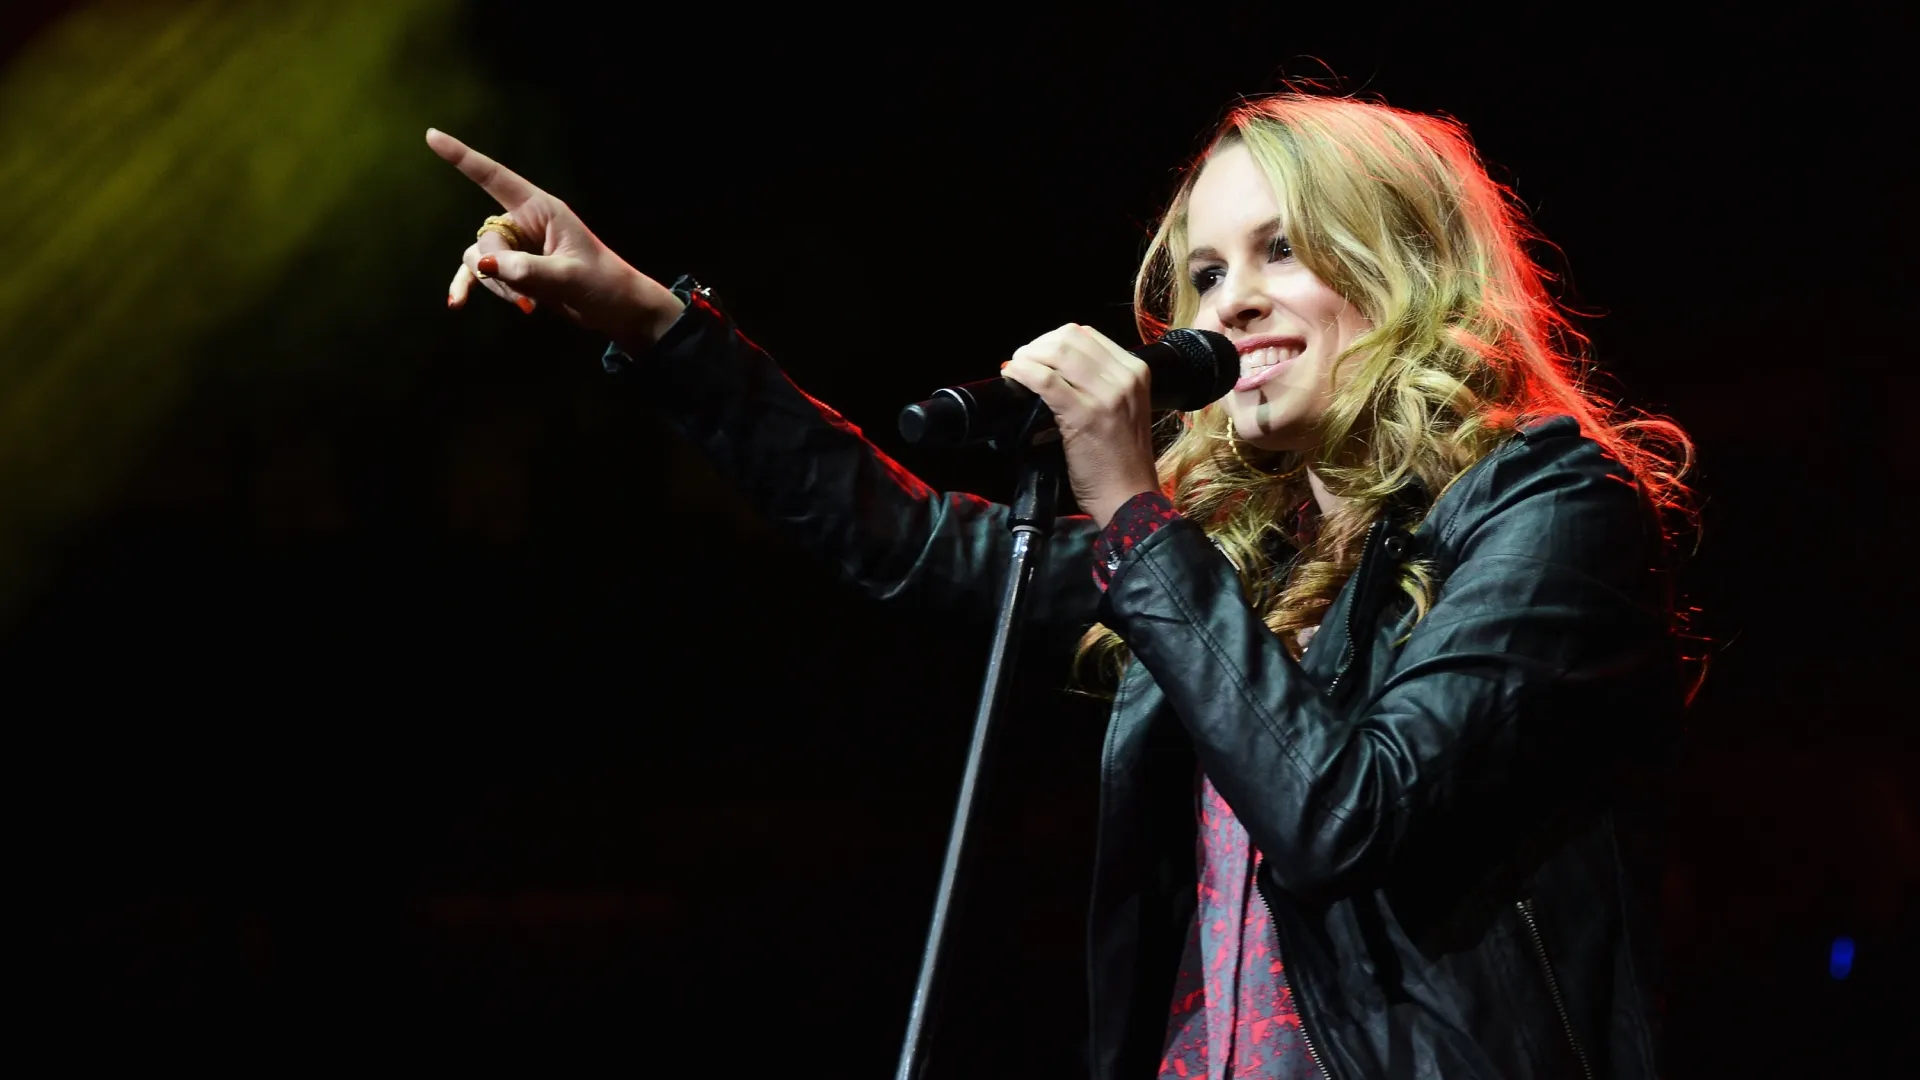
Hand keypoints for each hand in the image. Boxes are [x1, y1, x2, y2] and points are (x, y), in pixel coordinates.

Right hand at [426, 128, 683, 350]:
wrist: (617, 311)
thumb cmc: (603, 284)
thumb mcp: (568, 276)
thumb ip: (527, 270)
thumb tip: (482, 265)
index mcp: (541, 208)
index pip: (495, 177)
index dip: (462, 157)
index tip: (432, 137)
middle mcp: (525, 222)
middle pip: (486, 236)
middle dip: (496, 267)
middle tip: (526, 293)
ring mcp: (517, 247)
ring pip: (480, 258)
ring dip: (495, 285)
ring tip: (527, 305)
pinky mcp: (513, 269)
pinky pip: (479, 273)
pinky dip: (473, 287)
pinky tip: (458, 303)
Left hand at [1001, 324, 1160, 527]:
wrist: (1130, 497)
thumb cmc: (1122, 459)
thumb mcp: (1124, 408)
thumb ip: (1101, 383)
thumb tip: (1057, 365)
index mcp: (1136, 371)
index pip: (1086, 334)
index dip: (1054, 340)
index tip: (1038, 355)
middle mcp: (1125, 377)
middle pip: (1068, 338)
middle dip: (1037, 346)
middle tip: (1021, 363)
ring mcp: (1106, 395)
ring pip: (1056, 352)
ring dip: (1027, 357)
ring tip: (1016, 371)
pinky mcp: (1084, 414)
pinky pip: (1045, 380)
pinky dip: (1023, 374)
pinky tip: (1013, 378)